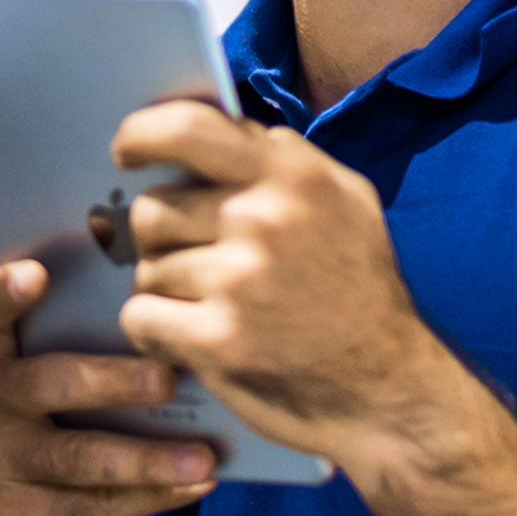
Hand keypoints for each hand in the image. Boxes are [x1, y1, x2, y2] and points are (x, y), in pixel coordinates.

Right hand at [0, 260, 218, 515]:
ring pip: (79, 456)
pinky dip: (154, 495)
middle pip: (44, 383)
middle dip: (111, 380)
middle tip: (167, 380)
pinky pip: (97, 504)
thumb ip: (81, 357)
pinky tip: (198, 485)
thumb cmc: (46, 443)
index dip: (2, 291)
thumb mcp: (45, 400)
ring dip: (149, 457)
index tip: (37, 274)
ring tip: (204, 458)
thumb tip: (170, 320)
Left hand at [112, 101, 456, 467]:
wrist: (390, 388)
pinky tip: (191, 338)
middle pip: (152, 209)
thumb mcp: (349, 200)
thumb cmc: (365, 291)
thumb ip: (288, 158)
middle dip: (163, 238)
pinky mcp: (217, 340)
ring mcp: (238, 281)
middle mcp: (262, 219)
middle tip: (197, 262)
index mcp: (291, 176)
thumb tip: (227, 127)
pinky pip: (140, 318)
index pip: (187, 129)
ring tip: (213, 307)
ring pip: (146, 268)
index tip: (126, 152)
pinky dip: (156, 333)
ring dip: (167, 290)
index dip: (141, 134)